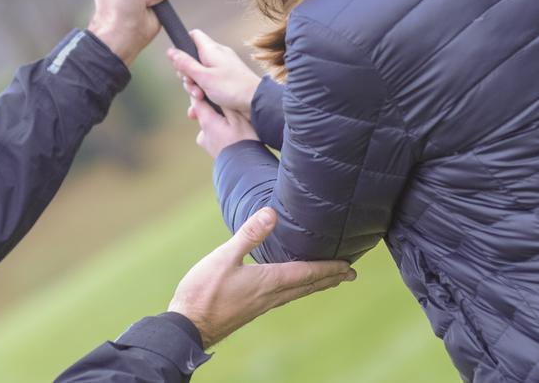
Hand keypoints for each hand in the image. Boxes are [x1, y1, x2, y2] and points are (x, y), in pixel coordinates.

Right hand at [166, 30, 260, 116]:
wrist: (256, 102)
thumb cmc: (232, 88)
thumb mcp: (203, 77)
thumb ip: (186, 64)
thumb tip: (170, 51)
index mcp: (211, 50)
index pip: (193, 36)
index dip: (183, 45)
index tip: (180, 62)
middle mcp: (218, 55)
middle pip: (193, 58)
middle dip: (188, 75)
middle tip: (192, 86)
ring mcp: (224, 67)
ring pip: (201, 73)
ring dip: (196, 86)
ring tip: (200, 98)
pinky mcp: (228, 79)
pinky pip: (211, 81)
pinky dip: (206, 91)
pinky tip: (205, 102)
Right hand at [168, 208, 354, 348]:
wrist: (188, 327)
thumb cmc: (203, 292)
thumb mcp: (224, 257)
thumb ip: (248, 235)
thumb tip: (272, 213)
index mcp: (268, 281)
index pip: (306, 273)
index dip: (329, 268)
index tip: (348, 265)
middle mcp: (270, 296)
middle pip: (307, 286)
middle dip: (329, 278)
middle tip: (350, 274)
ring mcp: (261, 305)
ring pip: (297, 293)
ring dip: (315, 285)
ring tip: (329, 280)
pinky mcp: (252, 309)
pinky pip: (283, 298)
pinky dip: (297, 289)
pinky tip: (290, 288)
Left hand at [187, 89, 257, 158]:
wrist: (245, 168)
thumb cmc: (244, 141)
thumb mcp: (238, 118)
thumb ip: (225, 104)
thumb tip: (215, 92)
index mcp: (207, 121)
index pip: (197, 100)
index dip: (199, 90)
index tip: (203, 83)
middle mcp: (202, 132)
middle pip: (202, 112)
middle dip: (210, 105)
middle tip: (222, 99)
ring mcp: (205, 142)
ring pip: (208, 123)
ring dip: (216, 119)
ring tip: (231, 119)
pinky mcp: (210, 149)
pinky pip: (212, 134)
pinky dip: (219, 130)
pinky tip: (231, 133)